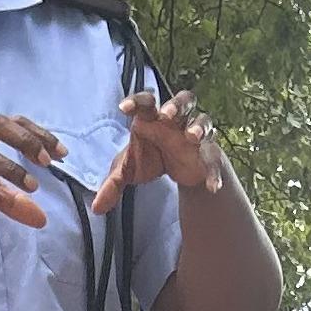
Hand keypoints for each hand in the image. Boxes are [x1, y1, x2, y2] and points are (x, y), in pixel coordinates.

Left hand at [91, 89, 223, 215]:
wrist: (177, 172)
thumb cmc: (149, 159)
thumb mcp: (128, 171)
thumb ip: (112, 185)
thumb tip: (96, 209)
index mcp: (152, 118)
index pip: (146, 103)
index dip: (136, 102)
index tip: (124, 108)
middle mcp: (175, 121)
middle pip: (182, 101)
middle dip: (175, 105)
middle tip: (166, 115)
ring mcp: (194, 134)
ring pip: (203, 120)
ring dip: (199, 126)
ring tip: (192, 137)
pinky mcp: (207, 152)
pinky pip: (213, 157)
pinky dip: (214, 171)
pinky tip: (212, 186)